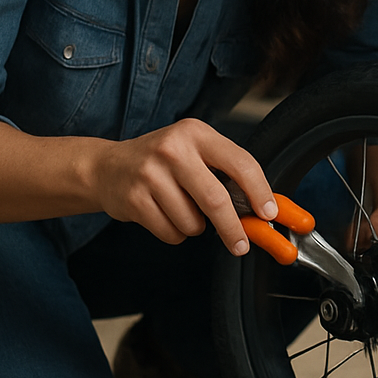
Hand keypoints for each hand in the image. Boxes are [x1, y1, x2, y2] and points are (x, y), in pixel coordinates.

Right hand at [90, 118, 276, 251]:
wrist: (108, 167)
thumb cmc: (163, 161)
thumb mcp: (195, 152)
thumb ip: (226, 172)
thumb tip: (264, 207)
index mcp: (197, 133)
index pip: (240, 163)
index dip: (260, 191)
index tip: (269, 212)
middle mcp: (173, 149)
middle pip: (216, 199)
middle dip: (233, 228)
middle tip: (241, 244)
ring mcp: (151, 174)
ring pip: (193, 222)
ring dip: (196, 227)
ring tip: (182, 209)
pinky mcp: (134, 199)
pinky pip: (171, 232)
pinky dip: (176, 233)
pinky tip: (164, 214)